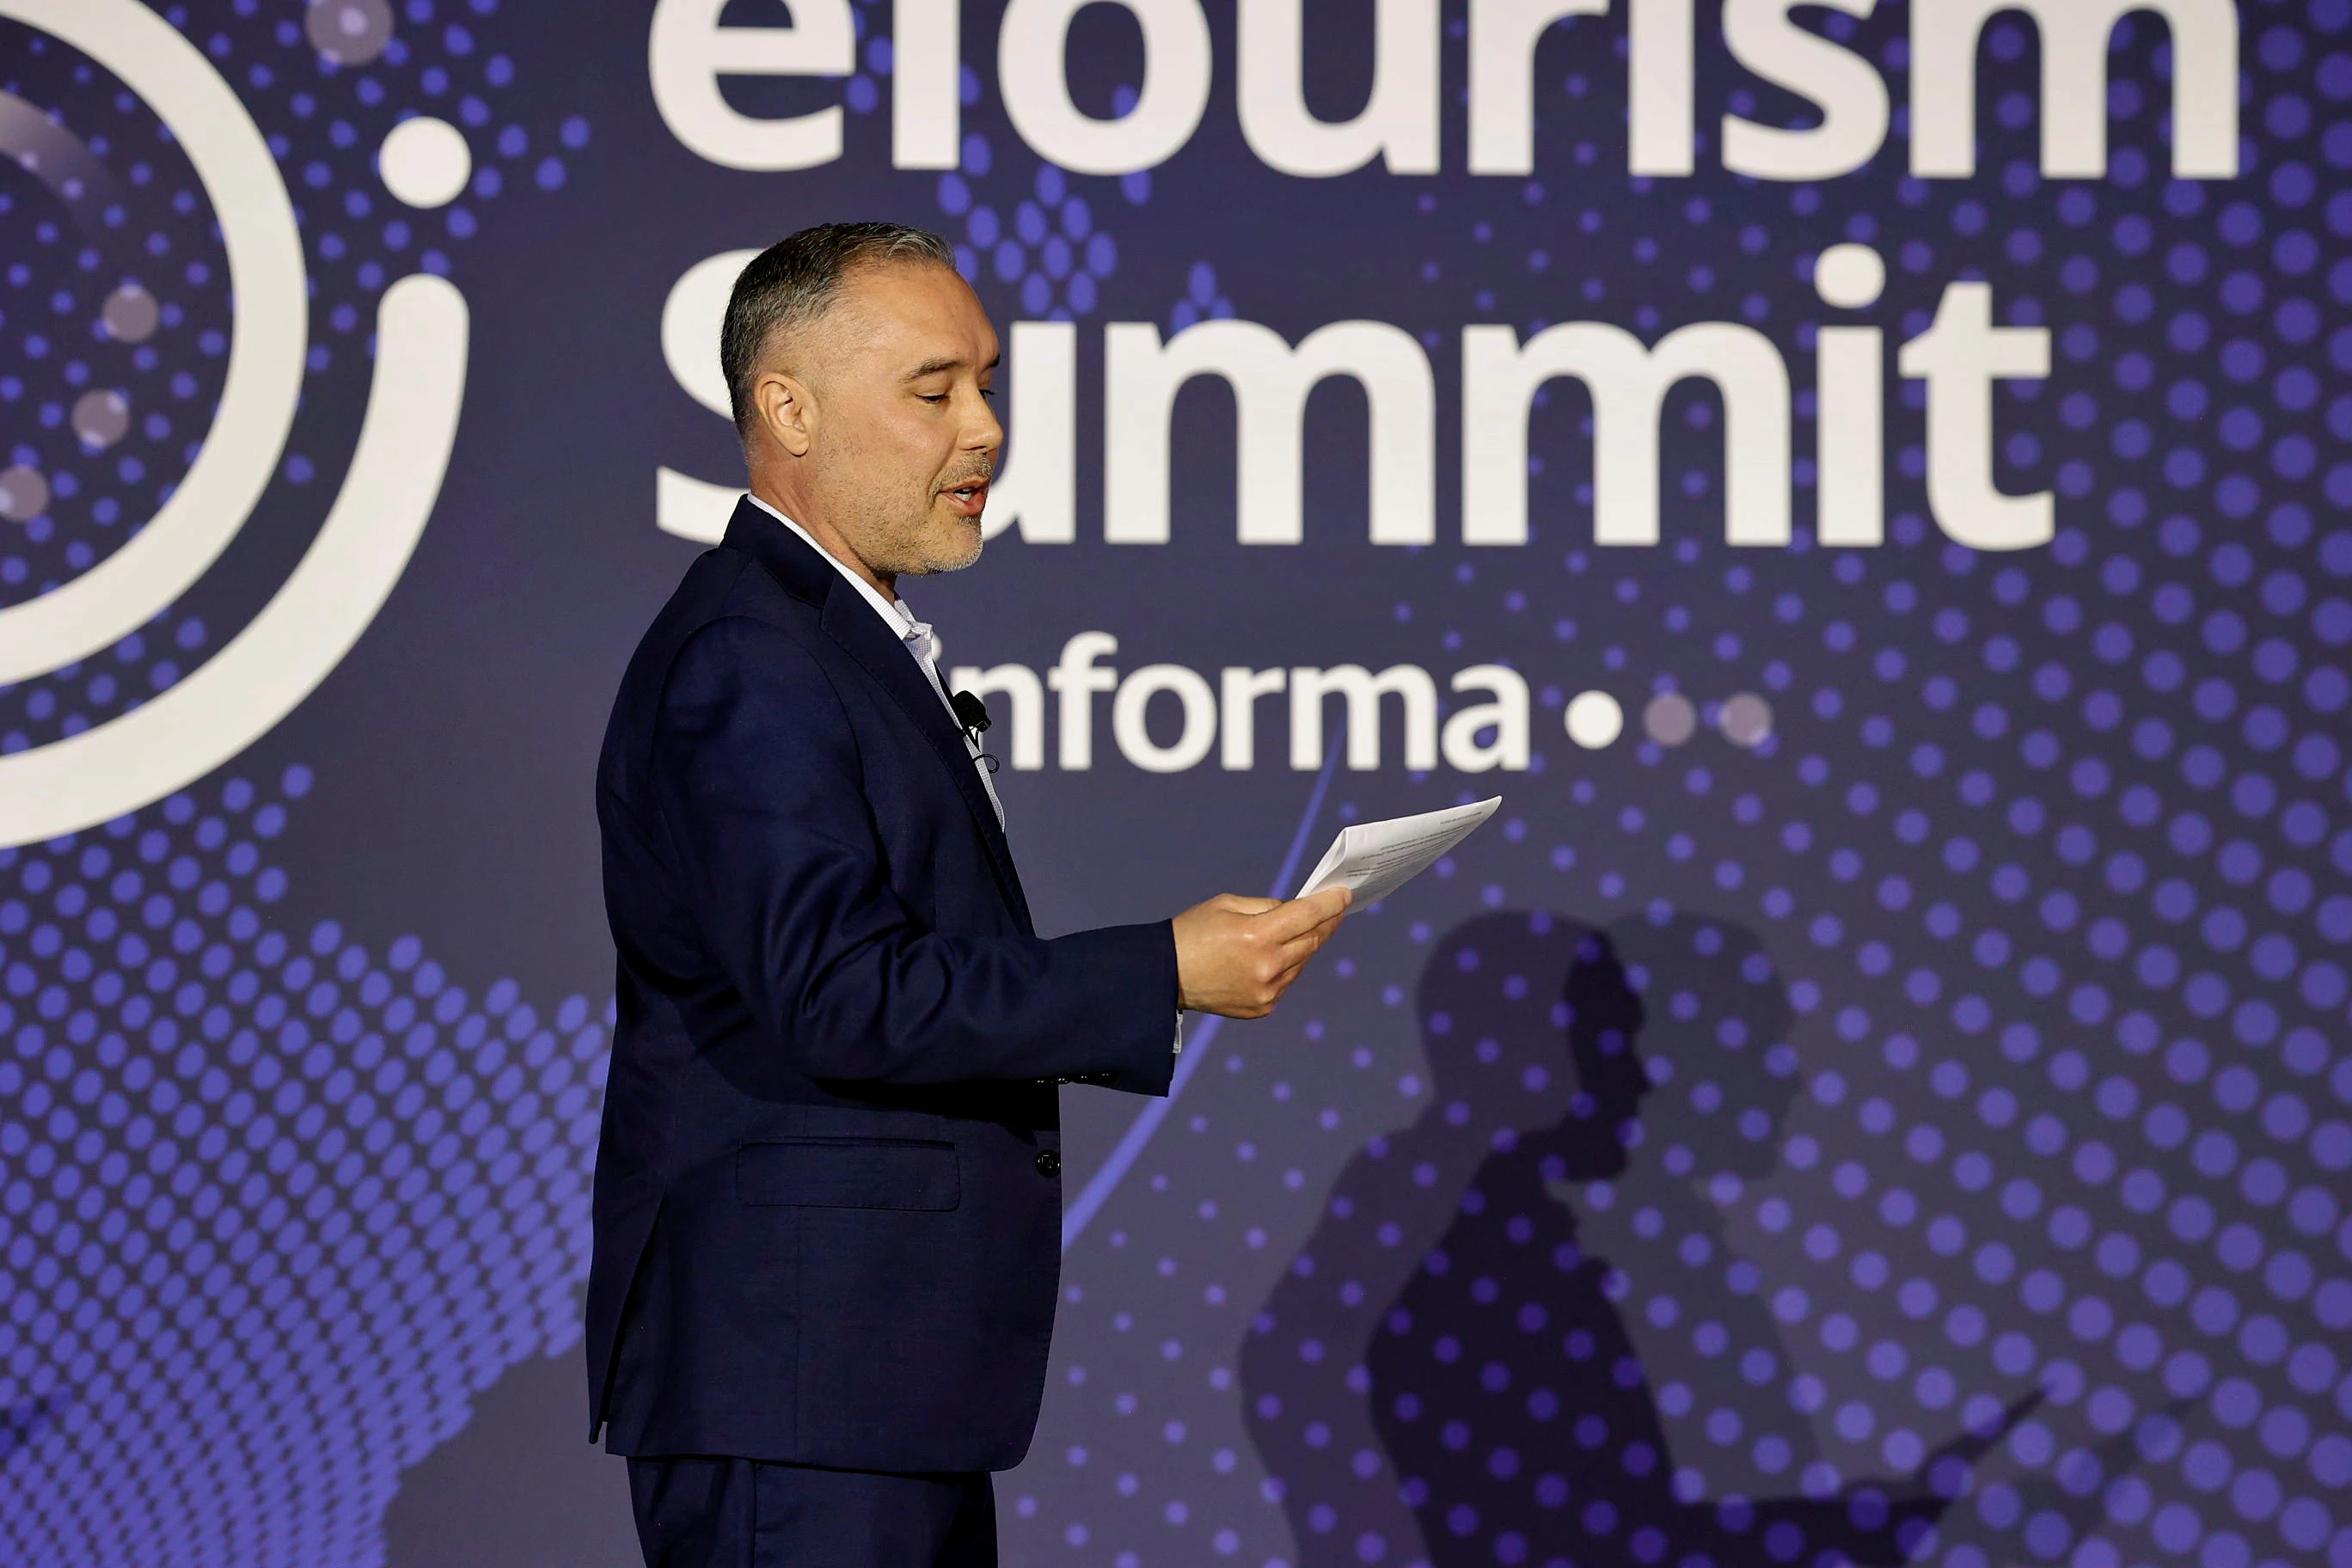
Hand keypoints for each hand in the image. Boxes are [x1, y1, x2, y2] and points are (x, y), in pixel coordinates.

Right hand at [1171, 887, 1350, 1018]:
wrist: (1164, 976)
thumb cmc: (1193, 932)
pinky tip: (1271, 958)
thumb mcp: (1228, 904)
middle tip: (1334, 911)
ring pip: (1301, 963)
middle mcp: (1268, 966)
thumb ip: (1268, 907)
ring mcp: (1267, 991)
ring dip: (1303, 946)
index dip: (1330, 904)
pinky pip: (1285, 982)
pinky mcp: (1262, 1007)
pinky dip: (1285, 967)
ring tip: (1296, 933)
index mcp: (1258, 935)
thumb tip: (1296, 912)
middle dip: (1326, 923)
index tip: (1344, 895)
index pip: (1308, 915)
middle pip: (1312, 940)